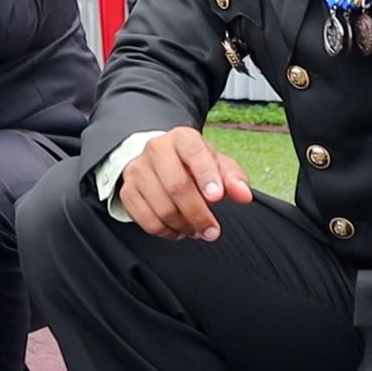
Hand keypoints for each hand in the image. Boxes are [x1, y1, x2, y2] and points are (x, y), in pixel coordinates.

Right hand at [119, 126, 252, 240]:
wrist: (160, 160)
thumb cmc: (192, 164)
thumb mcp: (216, 164)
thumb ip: (233, 178)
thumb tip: (243, 195)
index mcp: (182, 138)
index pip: (194, 153)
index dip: (206, 176)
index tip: (217, 197)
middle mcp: (156, 149)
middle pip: (176, 186)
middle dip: (198, 214)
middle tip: (212, 230)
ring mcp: (138, 170)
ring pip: (162, 207)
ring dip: (184, 226)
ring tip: (197, 229)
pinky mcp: (127, 191)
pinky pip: (147, 220)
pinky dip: (166, 232)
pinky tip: (178, 229)